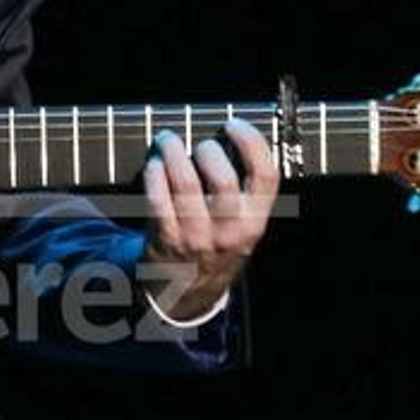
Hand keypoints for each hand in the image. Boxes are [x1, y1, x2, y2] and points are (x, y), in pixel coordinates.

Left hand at [140, 118, 278, 320]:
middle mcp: (229, 230)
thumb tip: (230, 137)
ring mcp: (195, 235)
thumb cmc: (216, 248)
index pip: (265, 176)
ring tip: (167, 140)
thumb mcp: (245, 227)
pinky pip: (157, 195)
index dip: (251, 142)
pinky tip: (154, 163)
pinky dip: (154, 172)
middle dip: (207, 149)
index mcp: (254, 222)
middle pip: (222, 177)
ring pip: (185, 182)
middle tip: (198, 144)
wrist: (187, 294)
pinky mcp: (164, 237)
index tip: (234, 125)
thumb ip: (245, 191)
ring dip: (172, 151)